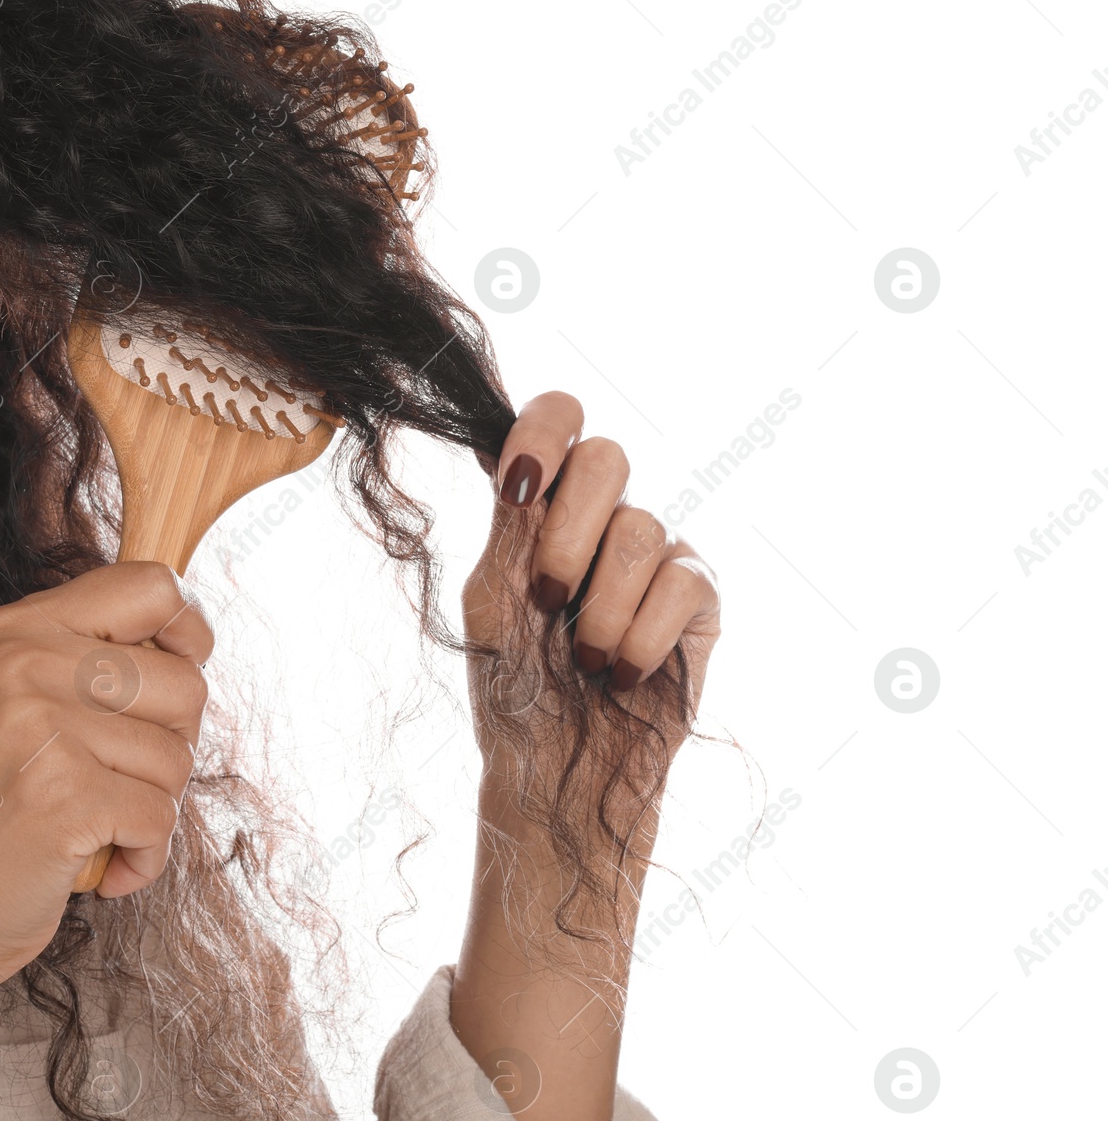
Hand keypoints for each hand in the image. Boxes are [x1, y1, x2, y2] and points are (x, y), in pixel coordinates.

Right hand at [0, 561, 211, 981]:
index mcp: (16, 629)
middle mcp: (23, 663)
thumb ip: (85, 660)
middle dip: (174, 745)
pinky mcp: (62, 796)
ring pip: (179, 757)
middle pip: (185, 682)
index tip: (182, 670)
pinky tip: (100, 861)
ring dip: (153, 807)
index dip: (190, 631)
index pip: (152, 586)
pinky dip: (144, 855)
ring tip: (94, 821)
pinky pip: (161, 817)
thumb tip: (190, 641)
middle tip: (117, 778)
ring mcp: (40, 727)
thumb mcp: (14, 702)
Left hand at [463, 391, 719, 785]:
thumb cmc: (513, 687)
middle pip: (609, 455)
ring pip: (643, 528)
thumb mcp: (491, 599)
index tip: (518, 487)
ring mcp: (657, 553)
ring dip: (599, 607)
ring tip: (580, 658)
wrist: (555, 773)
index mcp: (542, 504)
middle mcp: (602, 516)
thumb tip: (520, 455)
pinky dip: (639, 637)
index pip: (557, 417)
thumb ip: (510, 526)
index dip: (542, 430)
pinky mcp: (699, 599)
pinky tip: (619, 675)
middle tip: (547, 597)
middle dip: (570, 529)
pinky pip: (683, 583)